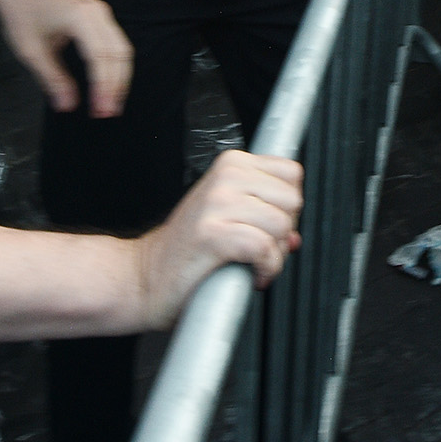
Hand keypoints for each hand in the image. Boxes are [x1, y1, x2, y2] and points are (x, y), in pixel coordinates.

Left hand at [0, 0, 132, 116]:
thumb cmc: (21, 14)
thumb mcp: (31, 51)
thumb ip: (52, 79)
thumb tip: (68, 106)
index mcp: (80, 17)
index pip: (101, 56)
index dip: (103, 86)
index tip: (99, 110)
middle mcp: (97, 12)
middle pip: (119, 53)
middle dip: (117, 85)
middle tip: (108, 112)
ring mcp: (101, 12)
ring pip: (122, 49)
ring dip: (119, 77)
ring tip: (110, 103)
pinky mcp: (99, 17)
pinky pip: (115, 43)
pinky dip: (114, 66)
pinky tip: (108, 84)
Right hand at [134, 150, 304, 317]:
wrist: (145, 277)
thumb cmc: (186, 250)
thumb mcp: (226, 218)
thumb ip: (263, 217)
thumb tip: (295, 236)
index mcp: (230, 165)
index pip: (291, 173)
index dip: (287, 205)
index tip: (269, 225)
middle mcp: (225, 178)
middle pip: (292, 200)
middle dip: (284, 231)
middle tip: (260, 247)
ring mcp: (217, 204)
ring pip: (281, 225)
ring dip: (275, 254)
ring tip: (253, 262)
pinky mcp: (212, 234)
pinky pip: (264, 248)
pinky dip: (266, 269)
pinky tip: (251, 274)